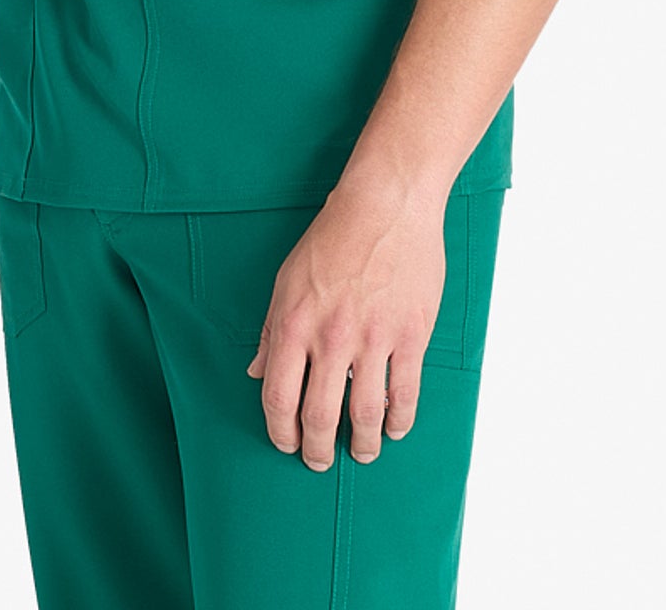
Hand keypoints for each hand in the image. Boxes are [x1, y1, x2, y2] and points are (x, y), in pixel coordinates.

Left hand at [244, 182, 446, 470]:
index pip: (277, 397)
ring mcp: (373, 338)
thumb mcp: (286, 278)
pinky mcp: (410, 335)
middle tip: (319, 461)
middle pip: (319, 416)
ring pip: (365, 415)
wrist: (386, 204)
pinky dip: (399, 421)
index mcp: (294, 323)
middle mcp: (331, 337)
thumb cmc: (333, 236)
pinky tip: (394, 428)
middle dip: (316, 449)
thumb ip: (270, 329)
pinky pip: (405, 393)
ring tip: (360, 452)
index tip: (286, 443)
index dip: (279, 431)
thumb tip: (255, 370)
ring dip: (361, 445)